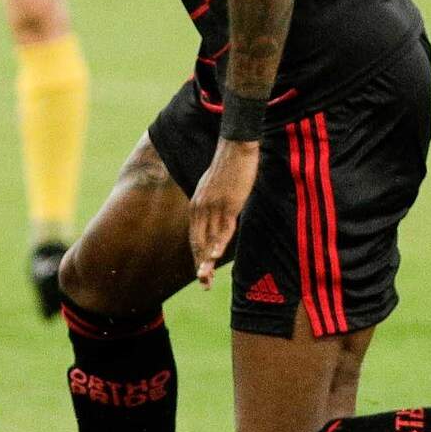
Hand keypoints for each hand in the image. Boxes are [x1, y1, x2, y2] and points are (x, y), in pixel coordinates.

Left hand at [187, 138, 257, 287]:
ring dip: (207, 260)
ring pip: (209, 239)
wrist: (235, 148)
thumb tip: (216, 216)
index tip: (200, 272)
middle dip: (200, 264)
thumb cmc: (228, 168)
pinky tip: (216, 256)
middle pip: (198, 242)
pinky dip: (219, 243)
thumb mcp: (215, 189)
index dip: (197, 256)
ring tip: (206, 278)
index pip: (195, 237)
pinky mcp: (228, 204)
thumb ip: (212, 204)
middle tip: (203, 283)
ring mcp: (214, 207)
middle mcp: (201, 208)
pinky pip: (223, 228)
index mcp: (196, 205)